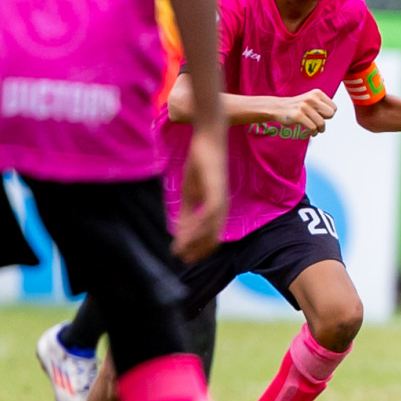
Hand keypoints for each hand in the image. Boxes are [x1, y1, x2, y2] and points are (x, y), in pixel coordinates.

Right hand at [173, 127, 225, 262]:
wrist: (207, 140)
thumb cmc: (199, 165)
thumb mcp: (189, 194)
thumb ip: (186, 214)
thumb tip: (179, 234)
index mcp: (217, 209)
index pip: (211, 237)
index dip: (198, 250)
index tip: (183, 258)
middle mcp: (222, 207)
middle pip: (214, 237)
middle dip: (197, 250)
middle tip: (182, 259)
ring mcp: (220, 198)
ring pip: (211, 228)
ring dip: (195, 241)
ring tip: (181, 250)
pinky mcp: (216, 189)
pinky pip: (210, 212)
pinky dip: (198, 225)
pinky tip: (185, 232)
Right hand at [272, 90, 336, 134]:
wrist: (278, 108)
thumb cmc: (297, 106)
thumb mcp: (311, 100)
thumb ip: (322, 105)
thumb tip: (333, 113)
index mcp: (317, 93)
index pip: (333, 108)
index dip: (328, 114)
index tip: (321, 116)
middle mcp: (311, 98)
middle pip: (330, 114)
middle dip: (326, 121)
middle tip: (319, 123)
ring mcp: (304, 107)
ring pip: (321, 123)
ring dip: (320, 129)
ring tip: (316, 130)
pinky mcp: (298, 115)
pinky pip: (312, 127)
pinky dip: (314, 132)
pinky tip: (312, 132)